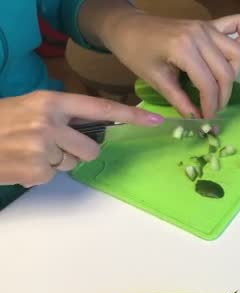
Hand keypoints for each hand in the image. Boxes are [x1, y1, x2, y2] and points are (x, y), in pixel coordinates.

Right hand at [0, 91, 163, 186]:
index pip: (100, 108)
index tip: (156, 120)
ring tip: (31, 151)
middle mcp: (50, 122)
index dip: (130, 116)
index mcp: (51, 102)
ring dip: (58, 161)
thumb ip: (62, 114)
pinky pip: (54, 176)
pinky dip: (40, 173)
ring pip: (74, 163)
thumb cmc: (0, 122)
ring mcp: (44, 147)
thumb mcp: (30, 107)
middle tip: (50, 145)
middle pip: (92, 147)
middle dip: (78, 151)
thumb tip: (94, 127)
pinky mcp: (37, 170)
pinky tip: (22, 163)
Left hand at [100, 12, 239, 118]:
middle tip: (213, 109)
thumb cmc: (136, 53)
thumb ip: (180, 100)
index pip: (208, 83)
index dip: (211, 105)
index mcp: (183, 48)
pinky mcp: (209, 24)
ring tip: (219, 86)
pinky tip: (234, 56)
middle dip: (223, 96)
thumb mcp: (156, 80)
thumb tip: (197, 119)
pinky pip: (238, 24)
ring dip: (233, 73)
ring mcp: (207, 27)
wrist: (127, 27)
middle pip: (226, 71)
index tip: (207, 119)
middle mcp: (200, 35)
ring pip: (237, 53)